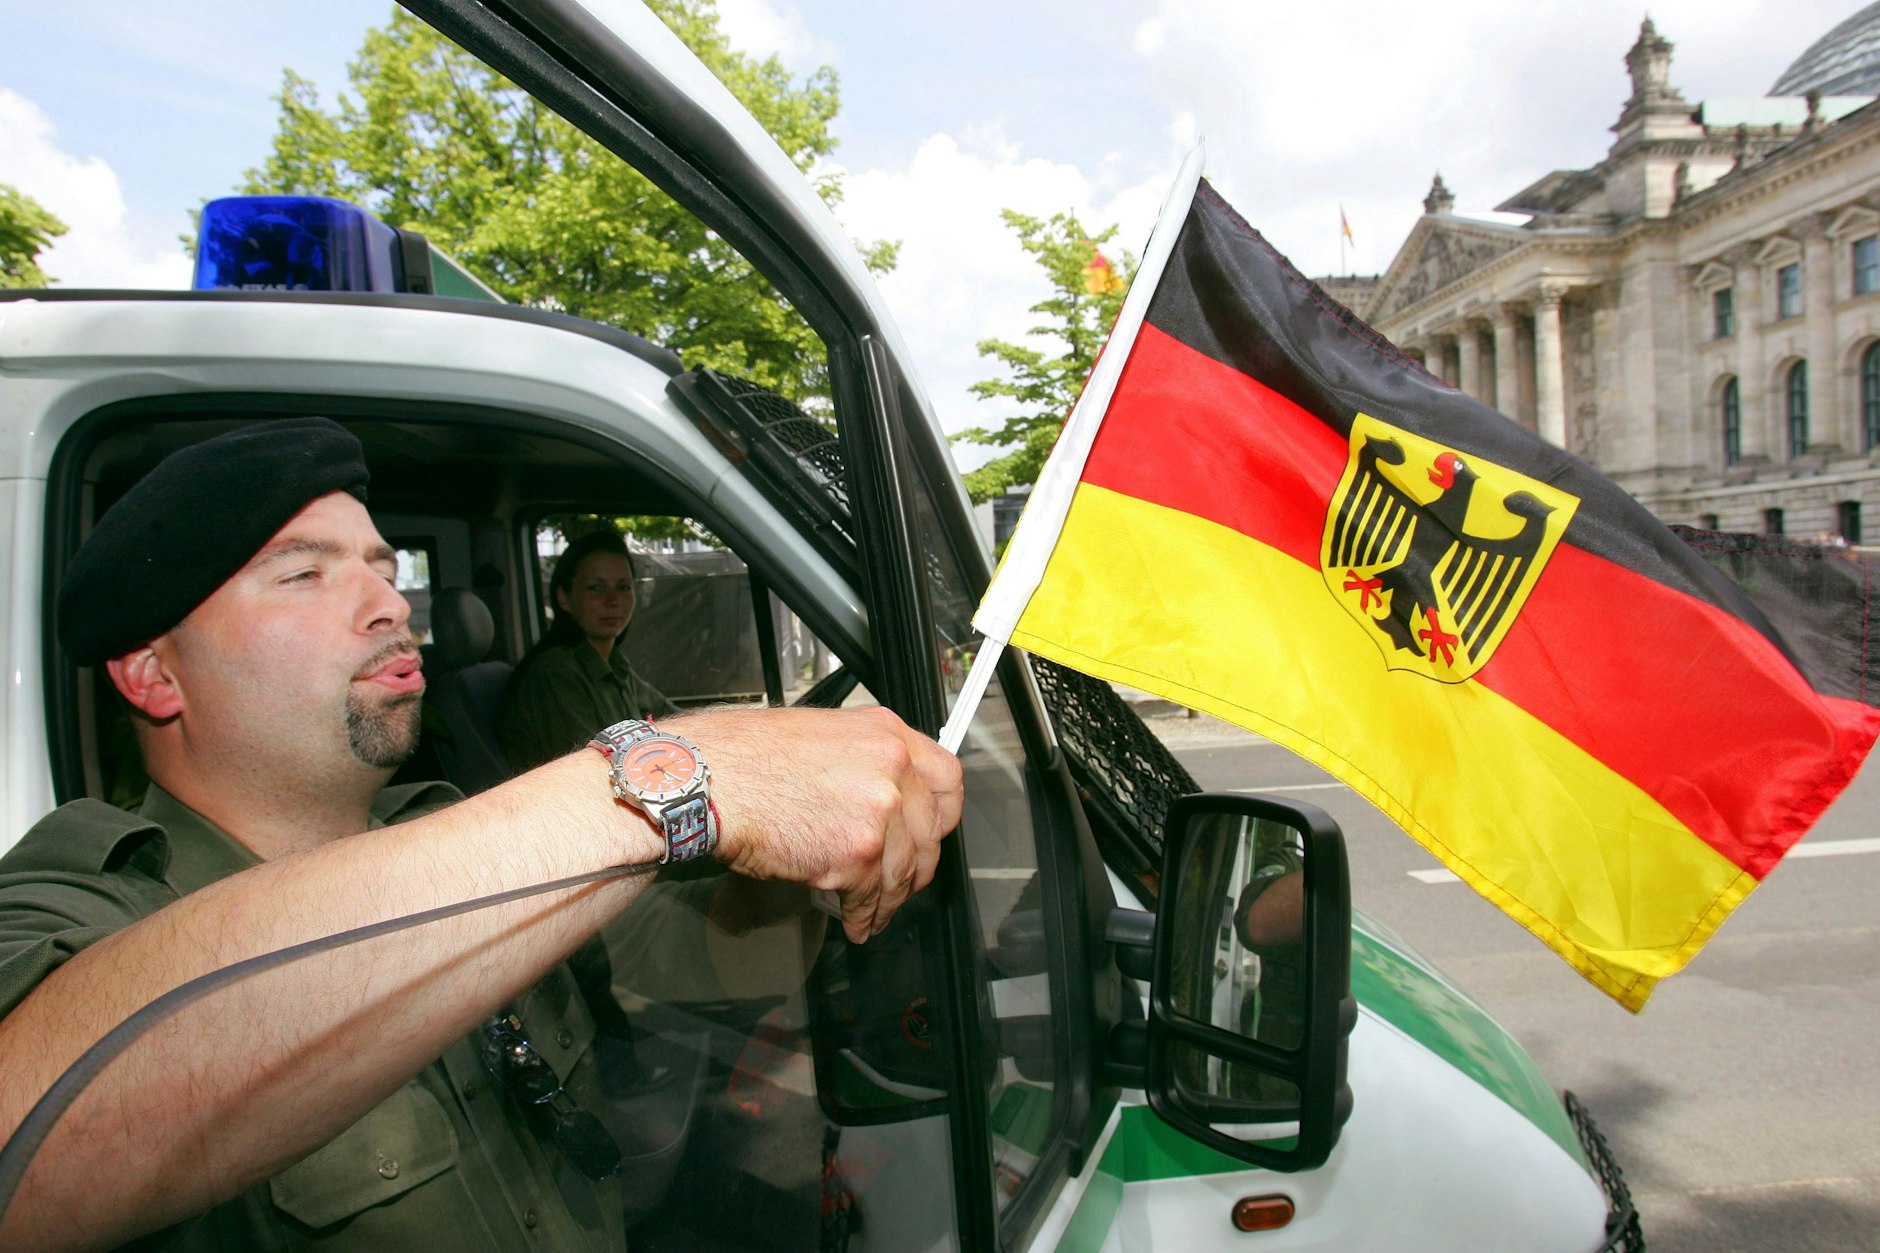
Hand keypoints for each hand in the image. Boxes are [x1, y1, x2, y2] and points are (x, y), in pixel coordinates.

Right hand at [670, 706, 962, 942]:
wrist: (710, 779)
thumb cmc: (745, 757)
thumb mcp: (821, 735)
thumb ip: (863, 761)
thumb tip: (880, 795)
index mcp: (885, 733)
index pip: (947, 778)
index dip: (941, 815)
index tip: (933, 832)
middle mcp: (892, 767)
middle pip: (931, 831)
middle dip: (917, 865)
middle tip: (903, 881)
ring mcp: (880, 809)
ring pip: (904, 870)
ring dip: (889, 899)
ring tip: (873, 912)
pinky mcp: (860, 852)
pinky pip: (873, 896)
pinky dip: (865, 915)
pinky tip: (856, 921)